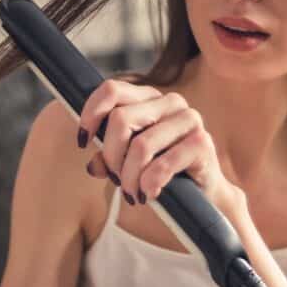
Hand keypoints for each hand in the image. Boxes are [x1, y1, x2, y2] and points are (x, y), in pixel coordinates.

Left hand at [76, 79, 245, 217]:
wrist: (204, 195)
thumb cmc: (163, 174)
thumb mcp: (129, 165)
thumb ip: (108, 160)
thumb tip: (93, 165)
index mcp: (149, 98)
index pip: (112, 90)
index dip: (91, 114)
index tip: (83, 142)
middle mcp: (171, 102)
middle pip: (121, 120)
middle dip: (112, 157)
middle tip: (117, 180)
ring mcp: (189, 119)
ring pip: (141, 145)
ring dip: (130, 177)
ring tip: (133, 194)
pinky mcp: (201, 143)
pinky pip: (163, 164)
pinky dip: (150, 184)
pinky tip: (150, 193)